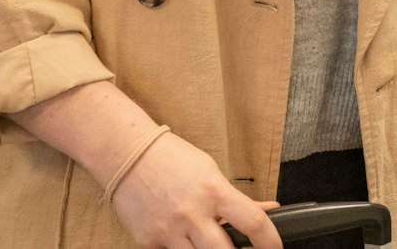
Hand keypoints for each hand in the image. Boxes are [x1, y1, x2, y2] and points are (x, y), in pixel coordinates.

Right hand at [110, 130, 279, 248]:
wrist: (126, 156)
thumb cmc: (172, 159)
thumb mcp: (211, 172)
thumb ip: (237, 198)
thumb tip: (269, 209)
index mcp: (214, 191)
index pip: (253, 222)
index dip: (270, 241)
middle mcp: (192, 214)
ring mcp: (168, 231)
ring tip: (212, 244)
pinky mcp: (148, 242)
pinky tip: (184, 240)